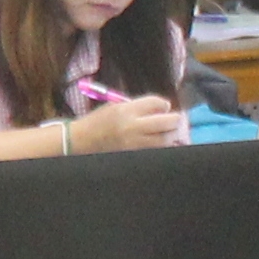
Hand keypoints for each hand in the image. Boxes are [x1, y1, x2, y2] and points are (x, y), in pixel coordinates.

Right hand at [65, 97, 184, 153]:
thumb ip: (137, 106)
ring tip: (170, 132)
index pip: (156, 103)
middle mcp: (132, 126)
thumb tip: (160, 109)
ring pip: (164, 140)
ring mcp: (134, 143)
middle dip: (175, 120)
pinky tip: (160, 142)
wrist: (81, 141)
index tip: (165, 107)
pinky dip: (161, 146)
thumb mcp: (115, 106)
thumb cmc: (97, 121)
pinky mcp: (133, 155)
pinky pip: (155, 150)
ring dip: (171, 135)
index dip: (164, 104)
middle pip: (165, 122)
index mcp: (126, 110)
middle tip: (176, 119)